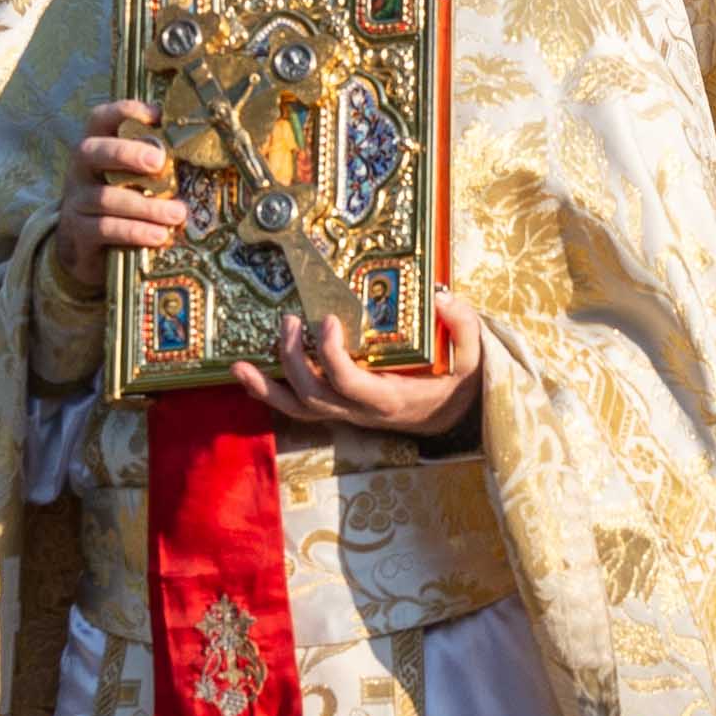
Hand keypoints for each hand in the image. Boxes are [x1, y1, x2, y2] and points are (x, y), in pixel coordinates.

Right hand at [51, 98, 186, 292]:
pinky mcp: (78, 233)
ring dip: (145, 205)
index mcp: (97, 149)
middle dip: (126, 153)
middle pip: (92, 151)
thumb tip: (199, 147)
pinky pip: (105, 229)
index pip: (100, 119)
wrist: (87, 252)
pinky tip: (160, 235)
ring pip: (106, 198)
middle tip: (159, 161)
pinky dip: (135, 231)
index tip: (157, 115)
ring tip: (177, 213)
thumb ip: (155, 164)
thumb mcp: (135, 180)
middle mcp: (80, 171)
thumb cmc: (122, 207)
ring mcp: (76, 202)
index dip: (125, 111)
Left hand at [238, 293, 484, 440]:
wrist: (454, 418)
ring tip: (241, 362)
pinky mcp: (339, 409)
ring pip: (298, 409)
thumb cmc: (460, 385)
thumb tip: (443, 296)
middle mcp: (362, 412)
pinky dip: (269, 394)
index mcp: (390, 399)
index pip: (350, 383)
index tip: (328, 319)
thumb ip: (464, 328)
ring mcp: (347, 414)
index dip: (332, 354)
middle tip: (290, 320)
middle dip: (293, 359)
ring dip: (268, 385)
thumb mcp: (475, 360)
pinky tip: (245, 374)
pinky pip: (298, 409)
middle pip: (314, 394)